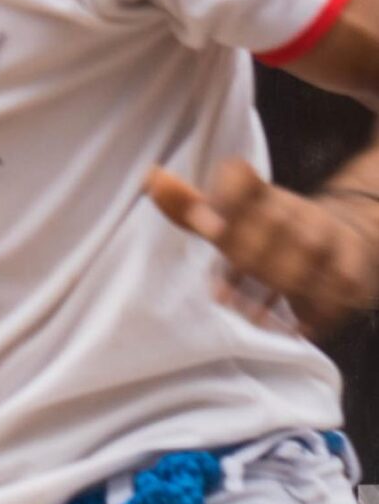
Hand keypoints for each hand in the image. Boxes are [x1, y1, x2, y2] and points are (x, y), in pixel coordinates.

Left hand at [147, 157, 378, 336]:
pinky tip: (299, 326)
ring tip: (253, 316)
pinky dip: (321, 305)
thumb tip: (151, 177)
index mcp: (259, 195)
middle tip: (224, 297)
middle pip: (273, 221)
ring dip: (281, 281)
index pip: (242, 178)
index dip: (225, 197)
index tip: (207, 227)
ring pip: (308, 248)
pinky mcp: (352, 257)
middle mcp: (293, 207)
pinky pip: (341, 279)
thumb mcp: (230, 219)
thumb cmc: (268, 231)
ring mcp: (326, 229)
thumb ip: (190, 207)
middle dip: (248, 256)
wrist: (342, 234)